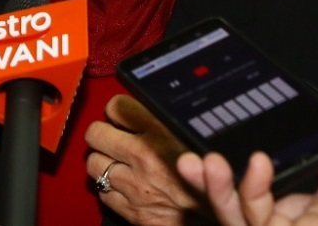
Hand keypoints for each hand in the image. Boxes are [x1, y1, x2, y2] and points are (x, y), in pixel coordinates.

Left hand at [85, 94, 205, 225]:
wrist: (223, 215)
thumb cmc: (215, 175)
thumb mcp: (195, 134)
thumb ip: (169, 118)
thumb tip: (151, 102)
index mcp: (160, 133)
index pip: (115, 107)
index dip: (117, 110)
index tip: (122, 115)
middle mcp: (143, 158)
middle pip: (95, 133)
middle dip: (103, 133)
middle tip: (112, 136)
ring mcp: (135, 186)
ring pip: (94, 164)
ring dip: (103, 161)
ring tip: (116, 161)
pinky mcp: (133, 212)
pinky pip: (104, 194)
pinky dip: (110, 188)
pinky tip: (124, 185)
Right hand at [176, 88, 317, 225]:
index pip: (284, 169)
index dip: (252, 151)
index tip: (230, 127)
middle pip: (253, 195)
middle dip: (216, 176)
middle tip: (195, 150)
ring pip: (245, 215)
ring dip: (217, 188)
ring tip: (204, 160)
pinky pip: (257, 224)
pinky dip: (242, 198)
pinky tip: (251, 167)